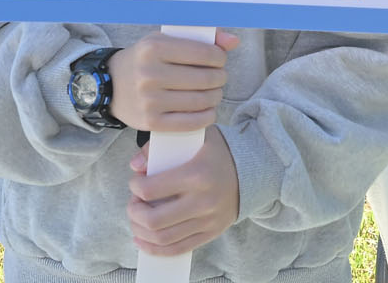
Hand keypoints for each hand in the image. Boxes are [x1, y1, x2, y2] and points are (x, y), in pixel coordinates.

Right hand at [108, 30, 238, 133]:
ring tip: (214, 92)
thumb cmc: (146, 59)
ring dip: (216, 97)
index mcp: (155, 47)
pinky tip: (208, 110)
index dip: (220, 58)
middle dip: (220, 78)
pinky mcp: (150, 122)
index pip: (204, 53)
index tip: (220, 60)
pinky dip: (207, 116)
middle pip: (205, 78)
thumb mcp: (165, 40)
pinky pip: (190, 122)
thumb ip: (201, 38)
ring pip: (201, 100)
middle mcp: (150, 73)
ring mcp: (149, 100)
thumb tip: (234, 42)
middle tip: (219, 77)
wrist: (110, 85)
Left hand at [128, 127, 238, 254]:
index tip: (135, 182)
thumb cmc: (217, 151)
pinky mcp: (211, 233)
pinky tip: (143, 240)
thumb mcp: (194, 138)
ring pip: (163, 238)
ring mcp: (208, 220)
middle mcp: (203, 201)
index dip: (135, 187)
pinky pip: (178, 249)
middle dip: (134, 213)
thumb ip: (160, 147)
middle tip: (133, 204)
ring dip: (141, 232)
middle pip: (153, 219)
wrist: (254, 169)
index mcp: (196, 174)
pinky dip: (155, 249)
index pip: (151, 189)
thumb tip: (135, 165)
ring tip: (136, 221)